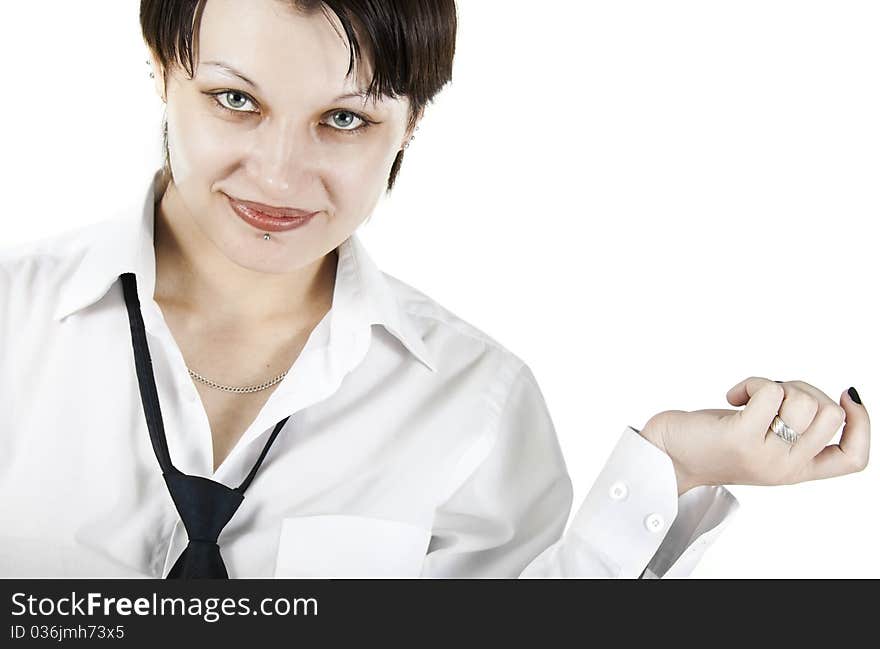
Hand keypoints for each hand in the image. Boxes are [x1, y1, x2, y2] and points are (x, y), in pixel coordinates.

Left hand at [639, 377, 869, 495]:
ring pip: (803, 401)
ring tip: (750, 398)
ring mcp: (765, 455)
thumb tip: (832, 396)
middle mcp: (786, 468)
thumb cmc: (712, 441)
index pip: (855, 459)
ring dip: (775, 384)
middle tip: (772, 395)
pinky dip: (751, 383)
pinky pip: (770, 391)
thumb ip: (793, 428)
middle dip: (805, 389)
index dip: (862, 424)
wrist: (665, 458)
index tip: (846, 395)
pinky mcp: (740, 437)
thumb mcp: (763, 440)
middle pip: (831, 415)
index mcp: (797, 471)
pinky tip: (733, 397)